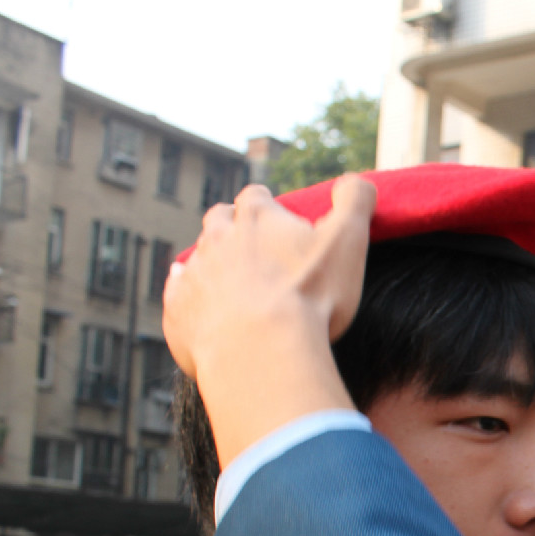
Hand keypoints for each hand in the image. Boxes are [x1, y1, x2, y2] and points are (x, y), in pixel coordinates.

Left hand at [163, 178, 375, 466]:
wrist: (262, 352)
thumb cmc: (310, 297)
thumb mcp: (348, 242)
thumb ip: (355, 203)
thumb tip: (358, 182)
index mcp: (257, 218)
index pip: (257, 197)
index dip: (268, 207)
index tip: (279, 220)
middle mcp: (217, 238)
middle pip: (220, 219)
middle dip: (233, 226)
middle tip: (253, 246)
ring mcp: (194, 274)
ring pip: (197, 257)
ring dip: (213, 263)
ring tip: (231, 282)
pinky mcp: (178, 310)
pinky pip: (176, 296)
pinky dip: (187, 298)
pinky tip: (200, 307)